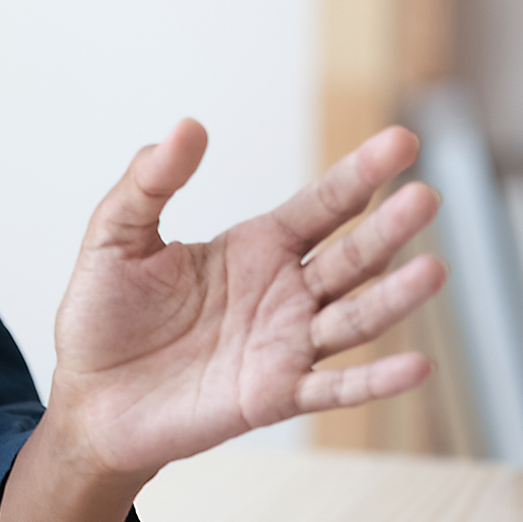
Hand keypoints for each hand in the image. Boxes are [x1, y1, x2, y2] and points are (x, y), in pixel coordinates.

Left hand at [46, 120, 444, 479]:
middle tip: (425, 196)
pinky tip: (416, 367)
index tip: (402, 141)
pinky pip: (335, 388)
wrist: (89, 395)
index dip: (360, 175)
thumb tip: (187, 125)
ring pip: (355, 318)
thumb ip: (150, 181)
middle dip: (388, 227)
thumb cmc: (105, 313)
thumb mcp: (116, 235)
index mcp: (255, 247)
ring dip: (394, 297)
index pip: (322, 205)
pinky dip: (375, 382)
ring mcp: (286, 345)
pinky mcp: (274, 396)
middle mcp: (284, 293)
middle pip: (352, 256)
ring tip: (433, 269)